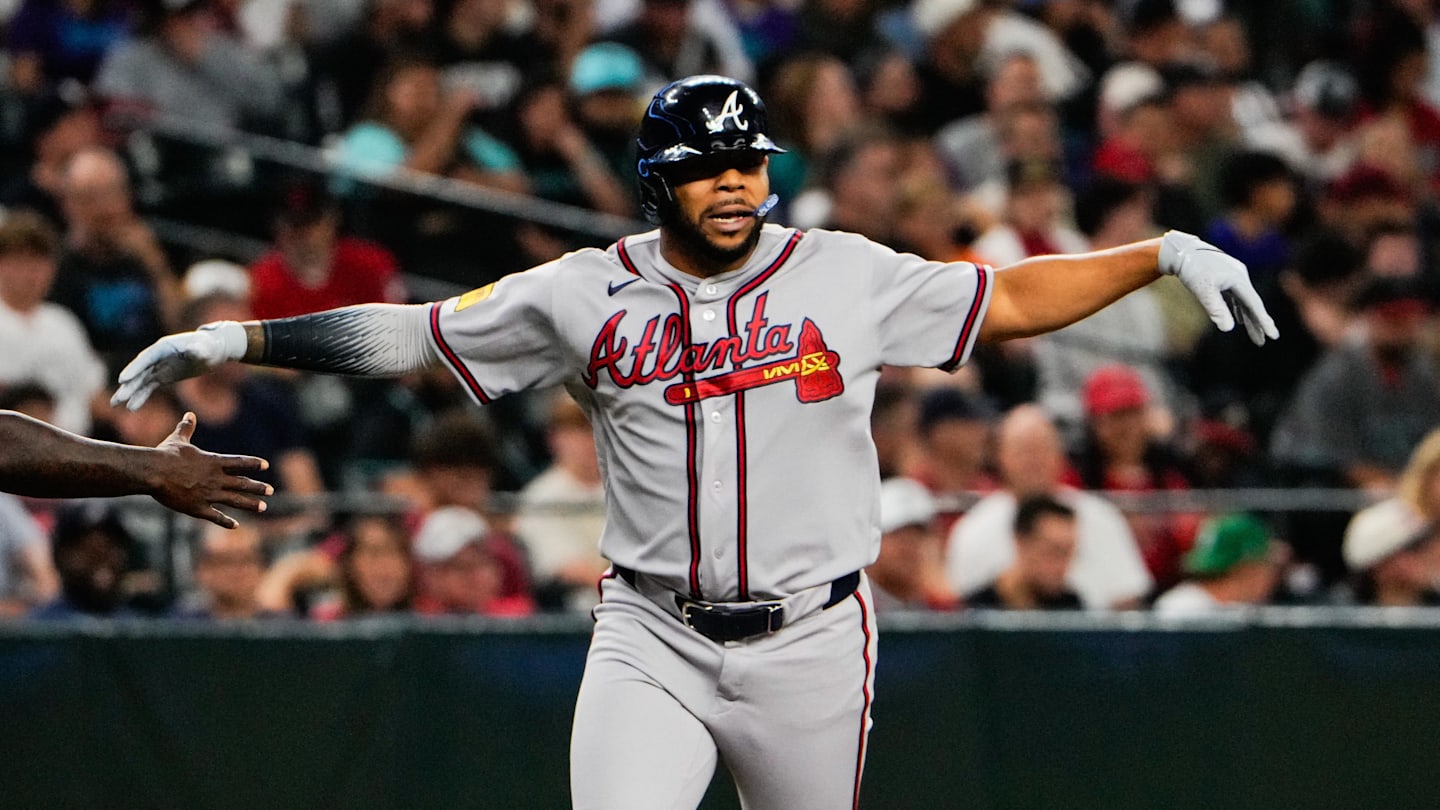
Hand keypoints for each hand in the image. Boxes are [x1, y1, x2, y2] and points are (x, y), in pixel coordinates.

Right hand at [111, 321, 247, 409]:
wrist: (212, 350)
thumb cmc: (209, 347)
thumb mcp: (205, 349)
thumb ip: (198, 351)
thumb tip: (194, 351)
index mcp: (163, 347)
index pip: (146, 359)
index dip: (134, 369)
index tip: (122, 380)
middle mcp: (157, 356)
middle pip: (139, 371)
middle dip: (128, 385)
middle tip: (117, 399)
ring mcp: (158, 366)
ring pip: (140, 381)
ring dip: (129, 392)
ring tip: (116, 404)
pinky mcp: (162, 376)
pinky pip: (148, 387)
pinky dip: (140, 396)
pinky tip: (132, 407)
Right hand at [151, 413, 271, 528]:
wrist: (154, 472)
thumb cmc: (165, 454)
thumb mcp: (178, 439)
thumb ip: (187, 428)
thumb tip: (189, 414)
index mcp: (213, 462)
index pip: (239, 462)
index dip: (253, 463)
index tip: (266, 465)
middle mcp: (215, 479)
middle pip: (242, 483)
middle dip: (258, 487)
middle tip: (271, 491)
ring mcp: (208, 494)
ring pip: (235, 500)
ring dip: (250, 504)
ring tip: (263, 507)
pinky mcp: (197, 508)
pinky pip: (215, 516)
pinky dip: (226, 521)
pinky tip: (235, 525)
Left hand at [1159, 230, 1278, 345]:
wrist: (1181, 250)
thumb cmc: (1192, 269)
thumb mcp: (1203, 290)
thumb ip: (1216, 309)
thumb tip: (1228, 329)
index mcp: (1238, 279)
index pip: (1254, 304)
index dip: (1263, 321)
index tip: (1274, 336)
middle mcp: (1240, 276)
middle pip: (1251, 304)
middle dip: (1257, 323)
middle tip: (1263, 341)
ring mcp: (1233, 276)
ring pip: (1243, 301)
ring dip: (1248, 318)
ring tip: (1255, 334)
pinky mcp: (1225, 276)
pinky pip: (1235, 296)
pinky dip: (1238, 308)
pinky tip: (1240, 318)